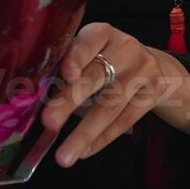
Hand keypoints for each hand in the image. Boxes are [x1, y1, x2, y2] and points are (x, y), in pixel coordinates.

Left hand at [39, 22, 189, 165]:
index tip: (66, 75)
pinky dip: (102, 139)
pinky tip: (83, 152)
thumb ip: (66, 70)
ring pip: (111, 105)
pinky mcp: (153, 93)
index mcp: (102, 33)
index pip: (89, 42)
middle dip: (70, 101)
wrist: (156, 67)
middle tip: (49, 123)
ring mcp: (143, 70)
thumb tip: (33, 99)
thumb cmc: (108, 61)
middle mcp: (126, 47)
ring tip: (64, 156)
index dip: (77, 58)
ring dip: (85, 133)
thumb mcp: (90, 54)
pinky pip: (125, 121)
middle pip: (96, 76)